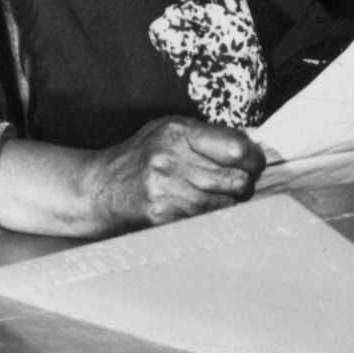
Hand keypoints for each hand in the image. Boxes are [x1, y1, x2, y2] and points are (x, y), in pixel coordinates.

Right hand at [82, 117, 262, 232]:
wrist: (99, 188)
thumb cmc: (140, 158)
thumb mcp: (169, 132)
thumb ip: (207, 136)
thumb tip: (251, 145)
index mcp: (177, 133)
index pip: (236, 148)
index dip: (254, 159)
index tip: (253, 164)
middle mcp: (172, 159)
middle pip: (237, 179)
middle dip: (245, 183)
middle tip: (238, 183)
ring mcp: (167, 190)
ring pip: (227, 203)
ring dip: (228, 202)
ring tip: (214, 196)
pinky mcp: (163, 217)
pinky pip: (207, 220)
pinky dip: (211, 216)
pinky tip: (198, 209)